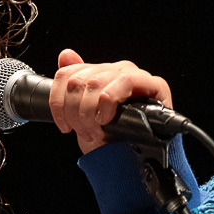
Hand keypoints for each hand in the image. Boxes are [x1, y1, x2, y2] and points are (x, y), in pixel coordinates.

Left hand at [49, 48, 173, 153]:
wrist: (136, 159)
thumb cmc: (113, 138)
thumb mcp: (84, 116)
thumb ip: (73, 84)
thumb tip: (65, 54)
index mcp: (99, 74)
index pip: (67, 74)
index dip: (58, 101)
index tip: (64, 126)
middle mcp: (116, 71)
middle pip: (78, 81)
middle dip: (75, 113)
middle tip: (85, 133)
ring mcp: (135, 75)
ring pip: (96, 82)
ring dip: (89, 112)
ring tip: (96, 131)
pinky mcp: (155, 84)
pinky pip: (125, 81)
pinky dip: (110, 101)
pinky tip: (106, 118)